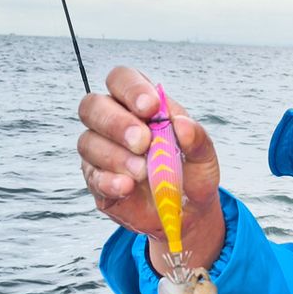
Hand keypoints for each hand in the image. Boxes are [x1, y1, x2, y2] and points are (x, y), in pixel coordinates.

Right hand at [77, 67, 224, 271]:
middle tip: (143, 143)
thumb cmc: (192, 176)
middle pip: (92, 106)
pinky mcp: (97, 181)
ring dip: (116, 156)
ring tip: (143, 172)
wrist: (186, 214)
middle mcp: (113, 123)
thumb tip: (182, 124)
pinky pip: (92, 176)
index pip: (120, 79)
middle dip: (117, 123)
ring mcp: (100, 152)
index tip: (151, 108)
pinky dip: (109, 181)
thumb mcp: (204, 158)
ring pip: (88, 142)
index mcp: (139, 105)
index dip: (131, 89)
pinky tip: (127, 187)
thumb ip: (197, 139)